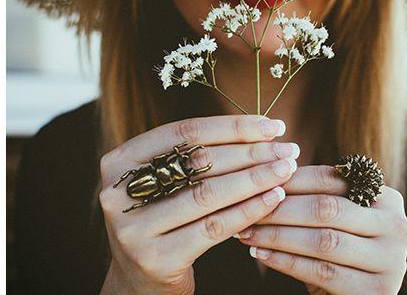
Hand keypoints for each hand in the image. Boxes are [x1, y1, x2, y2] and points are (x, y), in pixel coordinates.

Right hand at [98, 115, 299, 294]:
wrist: (139, 281)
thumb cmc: (164, 220)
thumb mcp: (165, 183)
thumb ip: (195, 157)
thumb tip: (262, 131)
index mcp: (120, 161)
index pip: (185, 132)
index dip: (233, 127)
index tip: (273, 125)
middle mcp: (118, 191)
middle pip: (198, 162)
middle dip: (251, 152)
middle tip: (288, 149)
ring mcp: (133, 227)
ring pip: (207, 194)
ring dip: (254, 179)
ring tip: (286, 170)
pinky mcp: (156, 258)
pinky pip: (213, 227)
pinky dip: (248, 210)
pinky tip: (273, 199)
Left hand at [235, 165, 406, 294]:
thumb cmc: (340, 251)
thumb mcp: (336, 220)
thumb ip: (315, 197)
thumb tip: (267, 172)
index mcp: (387, 198)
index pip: (332, 180)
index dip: (292, 179)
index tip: (259, 181)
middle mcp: (397, 227)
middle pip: (327, 208)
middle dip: (281, 208)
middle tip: (248, 207)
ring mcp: (391, 261)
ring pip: (323, 240)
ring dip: (278, 235)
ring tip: (247, 232)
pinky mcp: (375, 292)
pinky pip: (321, 271)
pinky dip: (286, 261)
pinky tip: (261, 254)